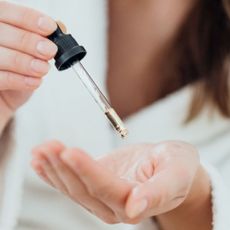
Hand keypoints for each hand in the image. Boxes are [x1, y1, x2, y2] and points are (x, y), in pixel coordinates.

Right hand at [0, 1, 56, 128]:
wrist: (4, 99)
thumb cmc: (16, 73)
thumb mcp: (31, 53)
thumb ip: (42, 39)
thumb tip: (60, 27)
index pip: (6, 12)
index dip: (28, 18)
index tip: (49, 27)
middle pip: (2, 32)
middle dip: (29, 42)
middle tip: (49, 51)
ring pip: (0, 56)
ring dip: (26, 62)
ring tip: (43, 69)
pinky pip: (0, 78)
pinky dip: (20, 80)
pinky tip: (34, 82)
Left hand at [32, 140, 200, 223]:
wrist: (171, 167)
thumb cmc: (178, 167)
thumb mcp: (178, 172)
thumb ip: (160, 190)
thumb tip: (136, 207)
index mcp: (137, 202)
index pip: (106, 188)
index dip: (87, 171)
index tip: (70, 152)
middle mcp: (115, 205)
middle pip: (84, 189)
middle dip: (64, 167)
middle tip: (49, 146)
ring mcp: (103, 197)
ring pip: (73, 188)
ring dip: (54, 168)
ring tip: (41, 150)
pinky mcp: (96, 185)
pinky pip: (71, 183)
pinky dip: (53, 172)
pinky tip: (40, 161)